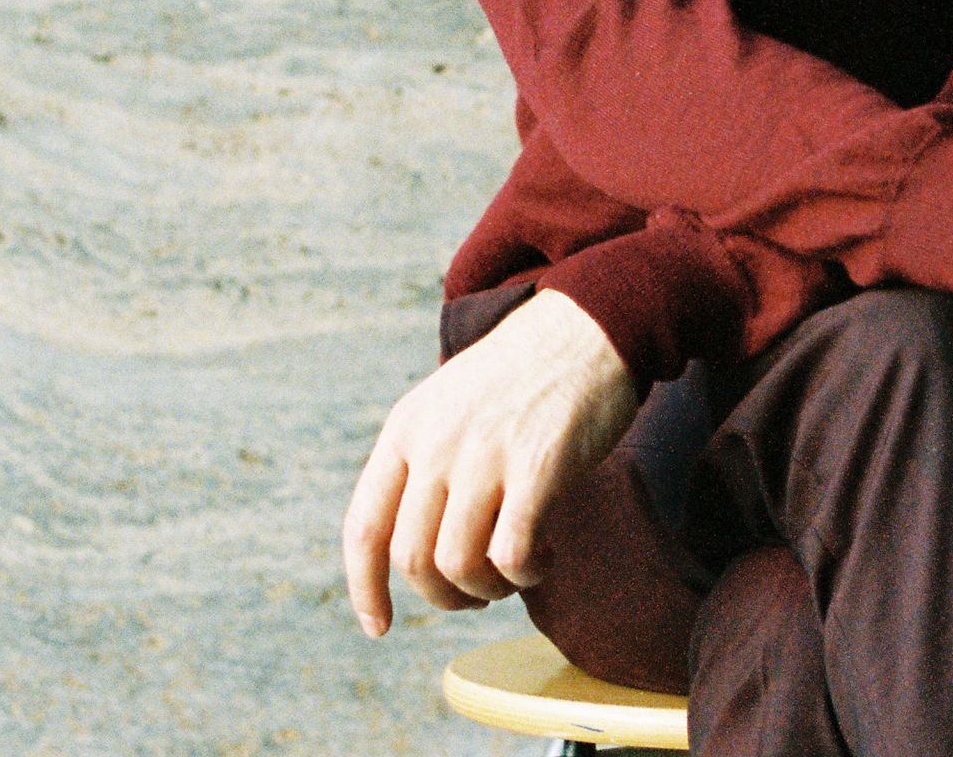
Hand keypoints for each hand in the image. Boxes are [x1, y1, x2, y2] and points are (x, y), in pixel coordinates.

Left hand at [341, 286, 640, 636]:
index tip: (377, 626)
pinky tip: (545, 557)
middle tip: (480, 592)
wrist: (587, 326)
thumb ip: (425, 464)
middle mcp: (435, 443)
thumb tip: (419, 552)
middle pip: (412, 559)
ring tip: (516, 571)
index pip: (364, 526)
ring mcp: (484, 454)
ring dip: (488, 589)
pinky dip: (525, 574)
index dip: (365, 587)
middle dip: (444, 597)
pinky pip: (513, 555)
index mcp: (406, 428)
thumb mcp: (449, 405)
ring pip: (458, 566)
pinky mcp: (537, 467)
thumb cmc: (522, 376)